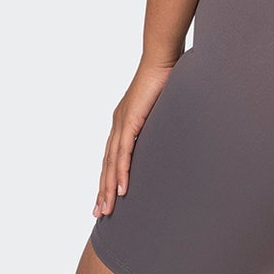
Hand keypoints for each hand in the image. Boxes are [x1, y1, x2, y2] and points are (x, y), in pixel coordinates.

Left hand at [93, 56, 178, 215]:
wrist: (163, 60)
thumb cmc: (167, 79)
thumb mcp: (163, 109)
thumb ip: (162, 123)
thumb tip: (173, 133)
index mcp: (124, 123)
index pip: (112, 157)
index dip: (108, 178)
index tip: (106, 198)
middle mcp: (118, 125)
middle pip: (107, 165)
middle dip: (103, 190)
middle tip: (99, 213)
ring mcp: (122, 123)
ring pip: (112, 164)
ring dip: (109, 188)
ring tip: (107, 209)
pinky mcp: (130, 121)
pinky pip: (124, 153)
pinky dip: (122, 172)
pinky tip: (122, 190)